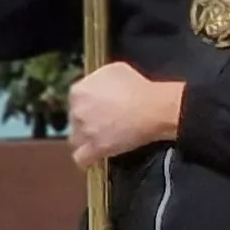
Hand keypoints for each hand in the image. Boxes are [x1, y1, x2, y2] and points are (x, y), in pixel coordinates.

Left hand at [63, 62, 183, 167]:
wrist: (154, 107)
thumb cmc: (139, 86)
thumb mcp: (116, 70)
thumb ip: (99, 79)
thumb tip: (100, 86)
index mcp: (78, 91)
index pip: (76, 99)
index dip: (90, 102)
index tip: (101, 104)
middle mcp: (76, 111)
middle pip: (75, 119)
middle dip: (87, 120)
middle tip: (106, 120)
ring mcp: (84, 132)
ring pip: (75, 139)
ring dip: (86, 138)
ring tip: (101, 138)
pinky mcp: (95, 149)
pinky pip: (82, 159)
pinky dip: (86, 159)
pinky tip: (94, 157)